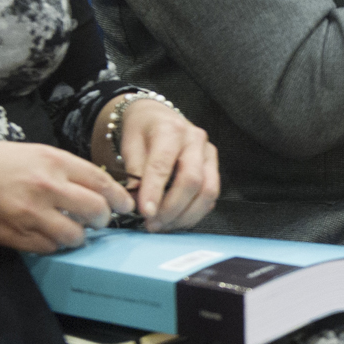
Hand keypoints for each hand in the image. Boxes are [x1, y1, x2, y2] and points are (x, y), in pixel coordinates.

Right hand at [0, 133, 133, 253]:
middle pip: (96, 211)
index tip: (126, 206)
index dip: (119, 198)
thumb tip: (96, 189)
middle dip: (103, 219)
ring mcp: (29, 212)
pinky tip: (47, 237)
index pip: (102, 182)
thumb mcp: (34, 154)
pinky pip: (47, 248)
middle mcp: (46, 186)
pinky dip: (52, 245)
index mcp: (54, 161)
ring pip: (74, 235)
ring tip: (72, 232)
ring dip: (78, 237)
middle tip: (99, 221)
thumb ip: (64, 171)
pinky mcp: (12, 234)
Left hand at [95, 96, 219, 230]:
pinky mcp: (214, 167)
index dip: (154, 191)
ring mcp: (209, 153)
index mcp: (170, 129)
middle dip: (172, 208)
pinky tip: (176, 220)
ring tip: (163, 226)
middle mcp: (196, 139)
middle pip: (192, 180)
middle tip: (152, 225)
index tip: (145, 212)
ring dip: (185, 215)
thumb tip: (136, 201)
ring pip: (208, 191)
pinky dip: (194, 213)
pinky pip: (211, 196)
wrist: (158, 117)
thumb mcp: (129, 144)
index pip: (164, 164)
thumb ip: (133, 171)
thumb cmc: (141, 131)